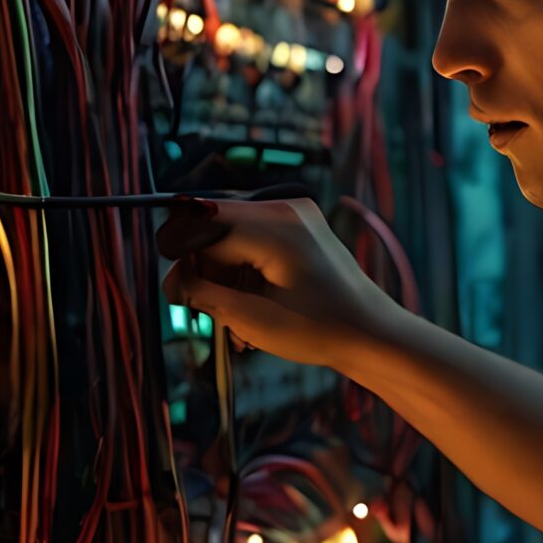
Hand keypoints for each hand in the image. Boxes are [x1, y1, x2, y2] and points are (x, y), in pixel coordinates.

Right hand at [156, 198, 403, 368]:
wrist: (373, 333)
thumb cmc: (321, 329)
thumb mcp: (253, 319)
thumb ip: (205, 294)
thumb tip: (170, 281)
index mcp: (275, 226)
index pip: (203, 228)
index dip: (184, 261)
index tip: (175, 295)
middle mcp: (284, 208)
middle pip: (214, 226)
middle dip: (205, 270)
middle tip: (206, 314)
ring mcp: (294, 214)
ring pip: (231, 235)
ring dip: (223, 275)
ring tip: (233, 323)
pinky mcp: (299, 226)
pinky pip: (252, 239)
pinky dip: (243, 270)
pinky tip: (249, 307)